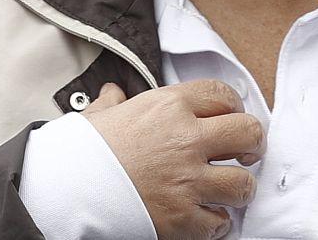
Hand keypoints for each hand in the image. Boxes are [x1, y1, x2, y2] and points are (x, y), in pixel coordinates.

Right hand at [83, 80, 264, 239]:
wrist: (63, 192)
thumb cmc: (82, 152)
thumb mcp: (100, 116)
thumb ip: (115, 102)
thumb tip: (114, 93)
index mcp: (169, 107)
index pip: (223, 95)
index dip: (234, 106)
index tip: (232, 116)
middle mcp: (185, 139)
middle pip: (248, 133)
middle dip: (253, 144)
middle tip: (246, 152)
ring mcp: (187, 180)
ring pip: (243, 183)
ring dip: (238, 188)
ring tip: (228, 188)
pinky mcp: (182, 218)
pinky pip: (220, 223)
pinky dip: (216, 222)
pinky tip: (205, 215)